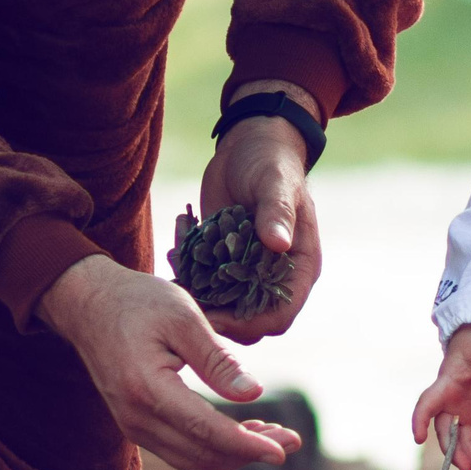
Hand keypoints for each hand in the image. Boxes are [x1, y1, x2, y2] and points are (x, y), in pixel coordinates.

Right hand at [38, 255, 304, 469]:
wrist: (88, 304)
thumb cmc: (138, 301)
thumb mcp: (182, 315)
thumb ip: (217, 360)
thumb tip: (255, 395)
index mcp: (147, 389)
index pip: (207, 431)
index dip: (249, 445)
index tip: (284, 450)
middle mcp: (136, 418)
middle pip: (203, 455)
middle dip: (251, 453)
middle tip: (293, 440)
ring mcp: (133, 426)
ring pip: (193, 459)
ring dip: (236, 455)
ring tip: (275, 436)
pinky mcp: (137, 424)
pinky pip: (181, 450)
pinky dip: (216, 447)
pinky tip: (244, 430)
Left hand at [196, 79, 321, 342]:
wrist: (250, 144)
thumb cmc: (271, 161)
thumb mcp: (274, 183)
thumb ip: (276, 212)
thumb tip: (278, 243)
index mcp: (299, 266)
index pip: (280, 314)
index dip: (252, 324)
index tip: (218, 318)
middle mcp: (276, 275)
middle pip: (251, 321)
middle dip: (220, 320)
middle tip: (185, 309)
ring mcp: (249, 271)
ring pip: (226, 308)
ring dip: (201, 302)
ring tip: (174, 283)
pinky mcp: (225, 261)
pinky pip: (207, 285)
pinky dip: (190, 282)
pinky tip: (171, 263)